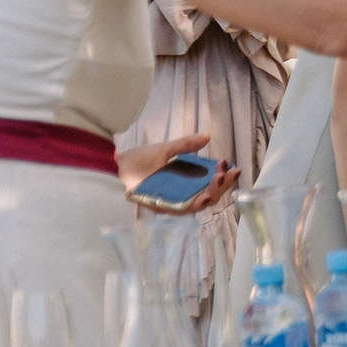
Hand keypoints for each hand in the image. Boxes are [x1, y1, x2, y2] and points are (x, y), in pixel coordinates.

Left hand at [119, 133, 239, 213]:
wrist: (115, 166)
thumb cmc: (137, 160)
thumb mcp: (166, 149)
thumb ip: (186, 145)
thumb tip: (207, 136)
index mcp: (184, 181)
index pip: (210, 183)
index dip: (223, 177)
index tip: (230, 166)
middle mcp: (181, 194)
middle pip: (209, 195)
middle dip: (222, 185)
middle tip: (227, 172)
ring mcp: (173, 202)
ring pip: (199, 203)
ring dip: (213, 194)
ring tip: (220, 182)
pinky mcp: (163, 207)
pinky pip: (183, 209)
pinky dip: (196, 205)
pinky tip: (206, 197)